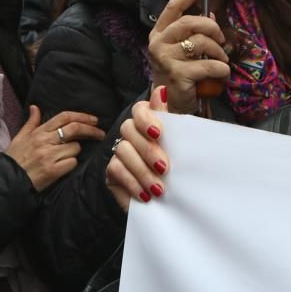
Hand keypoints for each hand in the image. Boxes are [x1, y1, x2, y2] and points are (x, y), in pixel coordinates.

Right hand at [5, 107, 103, 191]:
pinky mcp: (53, 170)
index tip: (94, 120)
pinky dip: (70, 165)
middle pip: (74, 129)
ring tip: (64, 158)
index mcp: (39, 132)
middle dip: (91, 130)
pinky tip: (62, 168)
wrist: (7, 180)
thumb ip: (31, 122)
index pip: (64, 117)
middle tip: (100, 134)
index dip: (82, 116)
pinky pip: (72, 163)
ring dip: (74, 152)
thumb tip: (35, 107)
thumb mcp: (20, 137)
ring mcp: (49, 155)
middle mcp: (45, 141)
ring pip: (75, 148)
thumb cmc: (14, 158)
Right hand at [106, 86, 169, 211]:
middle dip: (147, 149)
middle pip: (129, 128)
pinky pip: (116, 170)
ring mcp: (119, 150)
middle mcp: (131, 132)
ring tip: (159, 189)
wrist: (170, 202)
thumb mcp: (178, 147)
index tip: (158, 134)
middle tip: (165, 168)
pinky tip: (145, 195)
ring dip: (143, 171)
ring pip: (123, 150)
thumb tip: (162, 90)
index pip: (140, 109)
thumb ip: (170, 121)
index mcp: (149, 122)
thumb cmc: (175, 170)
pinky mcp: (112, 170)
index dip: (146, 118)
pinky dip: (132, 183)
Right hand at [148, 0, 229, 113]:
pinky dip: (221, 69)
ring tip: (221, 61)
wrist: (171, 105)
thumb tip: (211, 13)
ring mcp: (165, 59)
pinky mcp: (177, 74)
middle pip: (190, 22)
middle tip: (221, 40)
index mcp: (159, 33)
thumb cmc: (180, 74)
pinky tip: (222, 74)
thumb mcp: (185, 50)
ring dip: (218, 51)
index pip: (173, 8)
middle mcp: (158, 43)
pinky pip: (208, 65)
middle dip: (212, 28)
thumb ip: (194, 32)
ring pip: (201, 42)